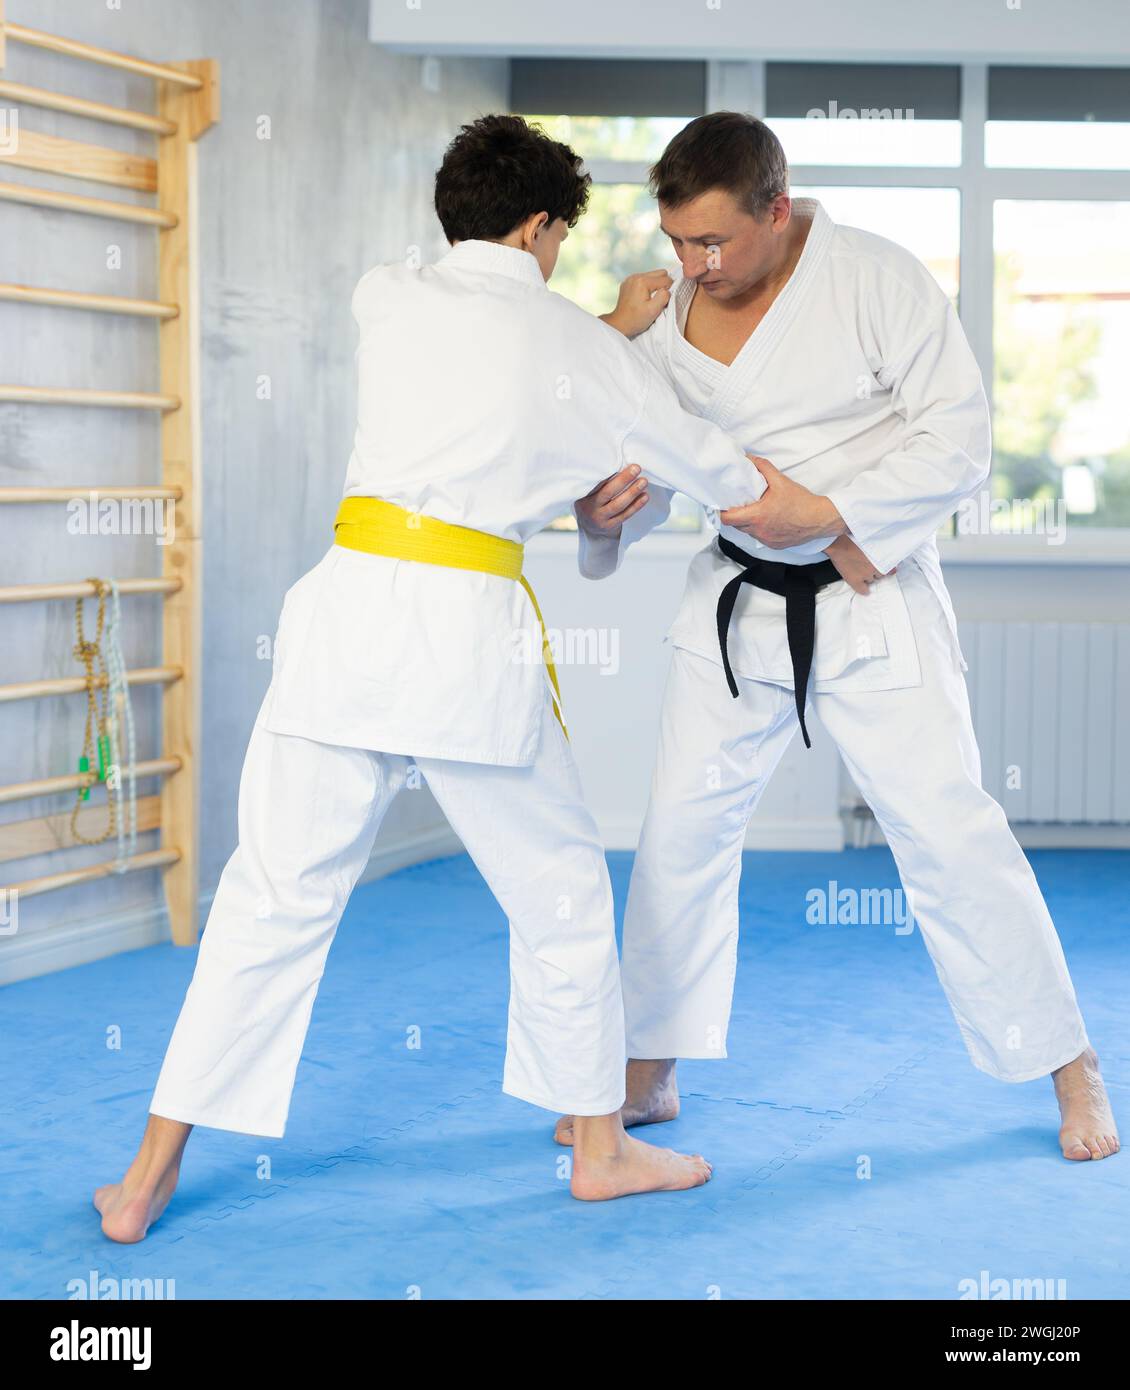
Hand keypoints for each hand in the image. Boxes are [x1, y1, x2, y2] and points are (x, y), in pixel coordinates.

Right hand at [574, 464, 649, 537]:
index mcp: (582, 494)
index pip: (595, 482)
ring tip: (644, 481)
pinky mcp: (609, 526)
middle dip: (623, 479)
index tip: (618, 460)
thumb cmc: (591, 498)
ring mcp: (599, 518)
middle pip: (608, 492)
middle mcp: (589, 507)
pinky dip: (636, 505)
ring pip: (618, 505)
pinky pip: (625, 515)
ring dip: (632, 492)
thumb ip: (597, 479)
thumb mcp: (587, 489)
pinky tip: (645, 496)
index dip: (606, 472)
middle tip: (636, 468)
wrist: (589, 523)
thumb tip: (615, 460)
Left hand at [600, 270, 672, 337]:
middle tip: (657, 299)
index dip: (668, 291)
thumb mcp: (654, 310)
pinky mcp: (628, 282)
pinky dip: (647, 287)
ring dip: (655, 286)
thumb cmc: (635, 320)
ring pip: (652, 276)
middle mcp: (636, 276)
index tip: (661, 302)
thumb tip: (667, 289)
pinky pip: (644, 280)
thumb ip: (664, 296)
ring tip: (649, 299)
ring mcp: (631, 278)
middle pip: (660, 273)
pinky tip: (642, 298)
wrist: (619, 325)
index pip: (666, 279)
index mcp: (642, 281)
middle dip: (662, 285)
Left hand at [719, 455, 846, 548]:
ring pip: (748, 532)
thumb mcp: (781, 481)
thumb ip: (763, 467)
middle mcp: (760, 531)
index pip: (728, 519)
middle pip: (737, 526)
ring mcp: (767, 540)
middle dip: (735, 515)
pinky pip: (760, 538)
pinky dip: (760, 529)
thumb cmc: (802, 502)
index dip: (721, 512)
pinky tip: (767, 520)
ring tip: (754, 511)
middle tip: (737, 504)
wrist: (820, 519)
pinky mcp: (775, 545)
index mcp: (757, 516)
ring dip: (747, 523)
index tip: (721, 505)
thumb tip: (750, 459)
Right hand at [825, 534, 894, 594]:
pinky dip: (864, 590)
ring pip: (871, 580)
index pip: (890, 568)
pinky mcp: (855, 581)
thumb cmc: (852, 539)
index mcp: (881, 557)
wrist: (838, 544)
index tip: (888, 570)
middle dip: (875, 570)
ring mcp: (866, 575)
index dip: (887, 569)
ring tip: (860, 570)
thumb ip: (881, 550)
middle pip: (880, 574)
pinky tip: (863, 587)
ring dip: (868, 577)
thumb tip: (889, 561)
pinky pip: (863, 590)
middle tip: (868, 565)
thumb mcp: (871, 541)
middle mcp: (876, 567)